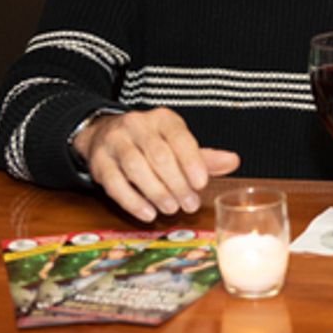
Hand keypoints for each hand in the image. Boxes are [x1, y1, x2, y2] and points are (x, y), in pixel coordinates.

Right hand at [72, 108, 239, 222]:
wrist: (105, 135)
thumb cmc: (151, 144)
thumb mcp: (177, 145)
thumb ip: (203, 157)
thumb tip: (233, 162)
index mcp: (162, 119)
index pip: (179, 137)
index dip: (191, 162)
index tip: (201, 185)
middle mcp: (137, 125)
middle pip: (158, 155)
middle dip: (176, 183)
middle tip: (189, 205)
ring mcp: (115, 142)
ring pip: (136, 168)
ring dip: (157, 192)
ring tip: (171, 209)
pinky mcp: (99, 161)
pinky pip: (115, 183)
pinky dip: (133, 201)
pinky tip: (148, 213)